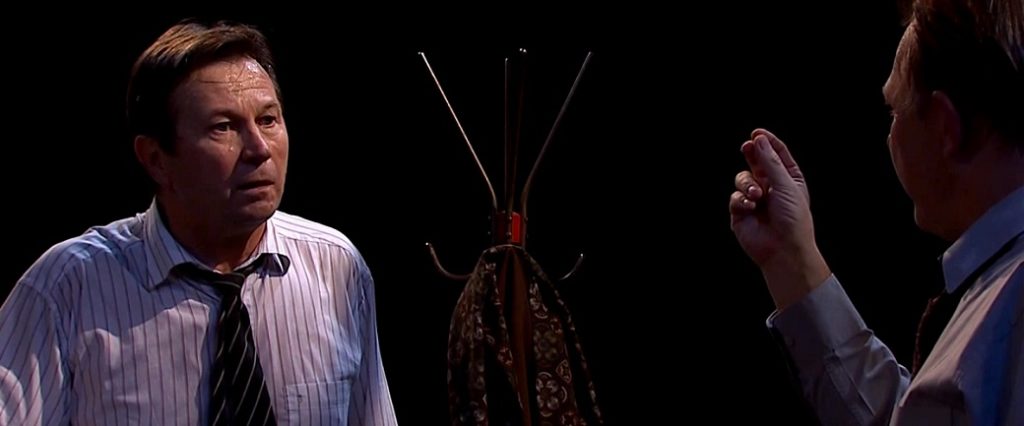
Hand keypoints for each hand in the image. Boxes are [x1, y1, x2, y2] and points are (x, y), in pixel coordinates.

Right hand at [729, 129, 830, 309]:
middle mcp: (771, 187)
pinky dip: (741, 200)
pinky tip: (750, 208)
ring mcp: (755, 199)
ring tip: (756, 196)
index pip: (776, 154)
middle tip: (746, 147)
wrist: (783, 249)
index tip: (757, 133)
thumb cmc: (793, 219)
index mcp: (788, 179)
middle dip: (751, 154)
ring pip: (742, 178)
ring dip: (747, 184)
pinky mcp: (741, 212)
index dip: (766, 142)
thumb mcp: (785, 185)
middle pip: (756, 162)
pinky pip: (735, 197)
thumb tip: (758, 140)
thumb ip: (769, 161)